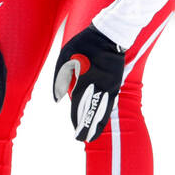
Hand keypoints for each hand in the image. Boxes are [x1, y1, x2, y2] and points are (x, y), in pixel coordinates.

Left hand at [52, 24, 124, 141]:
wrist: (110, 34)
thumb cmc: (84, 45)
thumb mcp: (64, 58)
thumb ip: (60, 80)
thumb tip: (58, 100)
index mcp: (86, 78)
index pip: (80, 104)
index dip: (77, 118)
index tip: (76, 132)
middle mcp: (100, 84)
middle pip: (94, 110)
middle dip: (88, 126)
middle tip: (84, 140)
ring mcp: (110, 84)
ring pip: (105, 108)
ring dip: (99, 122)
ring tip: (94, 135)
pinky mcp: (116, 82)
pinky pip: (111, 102)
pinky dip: (106, 113)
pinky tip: (102, 120)